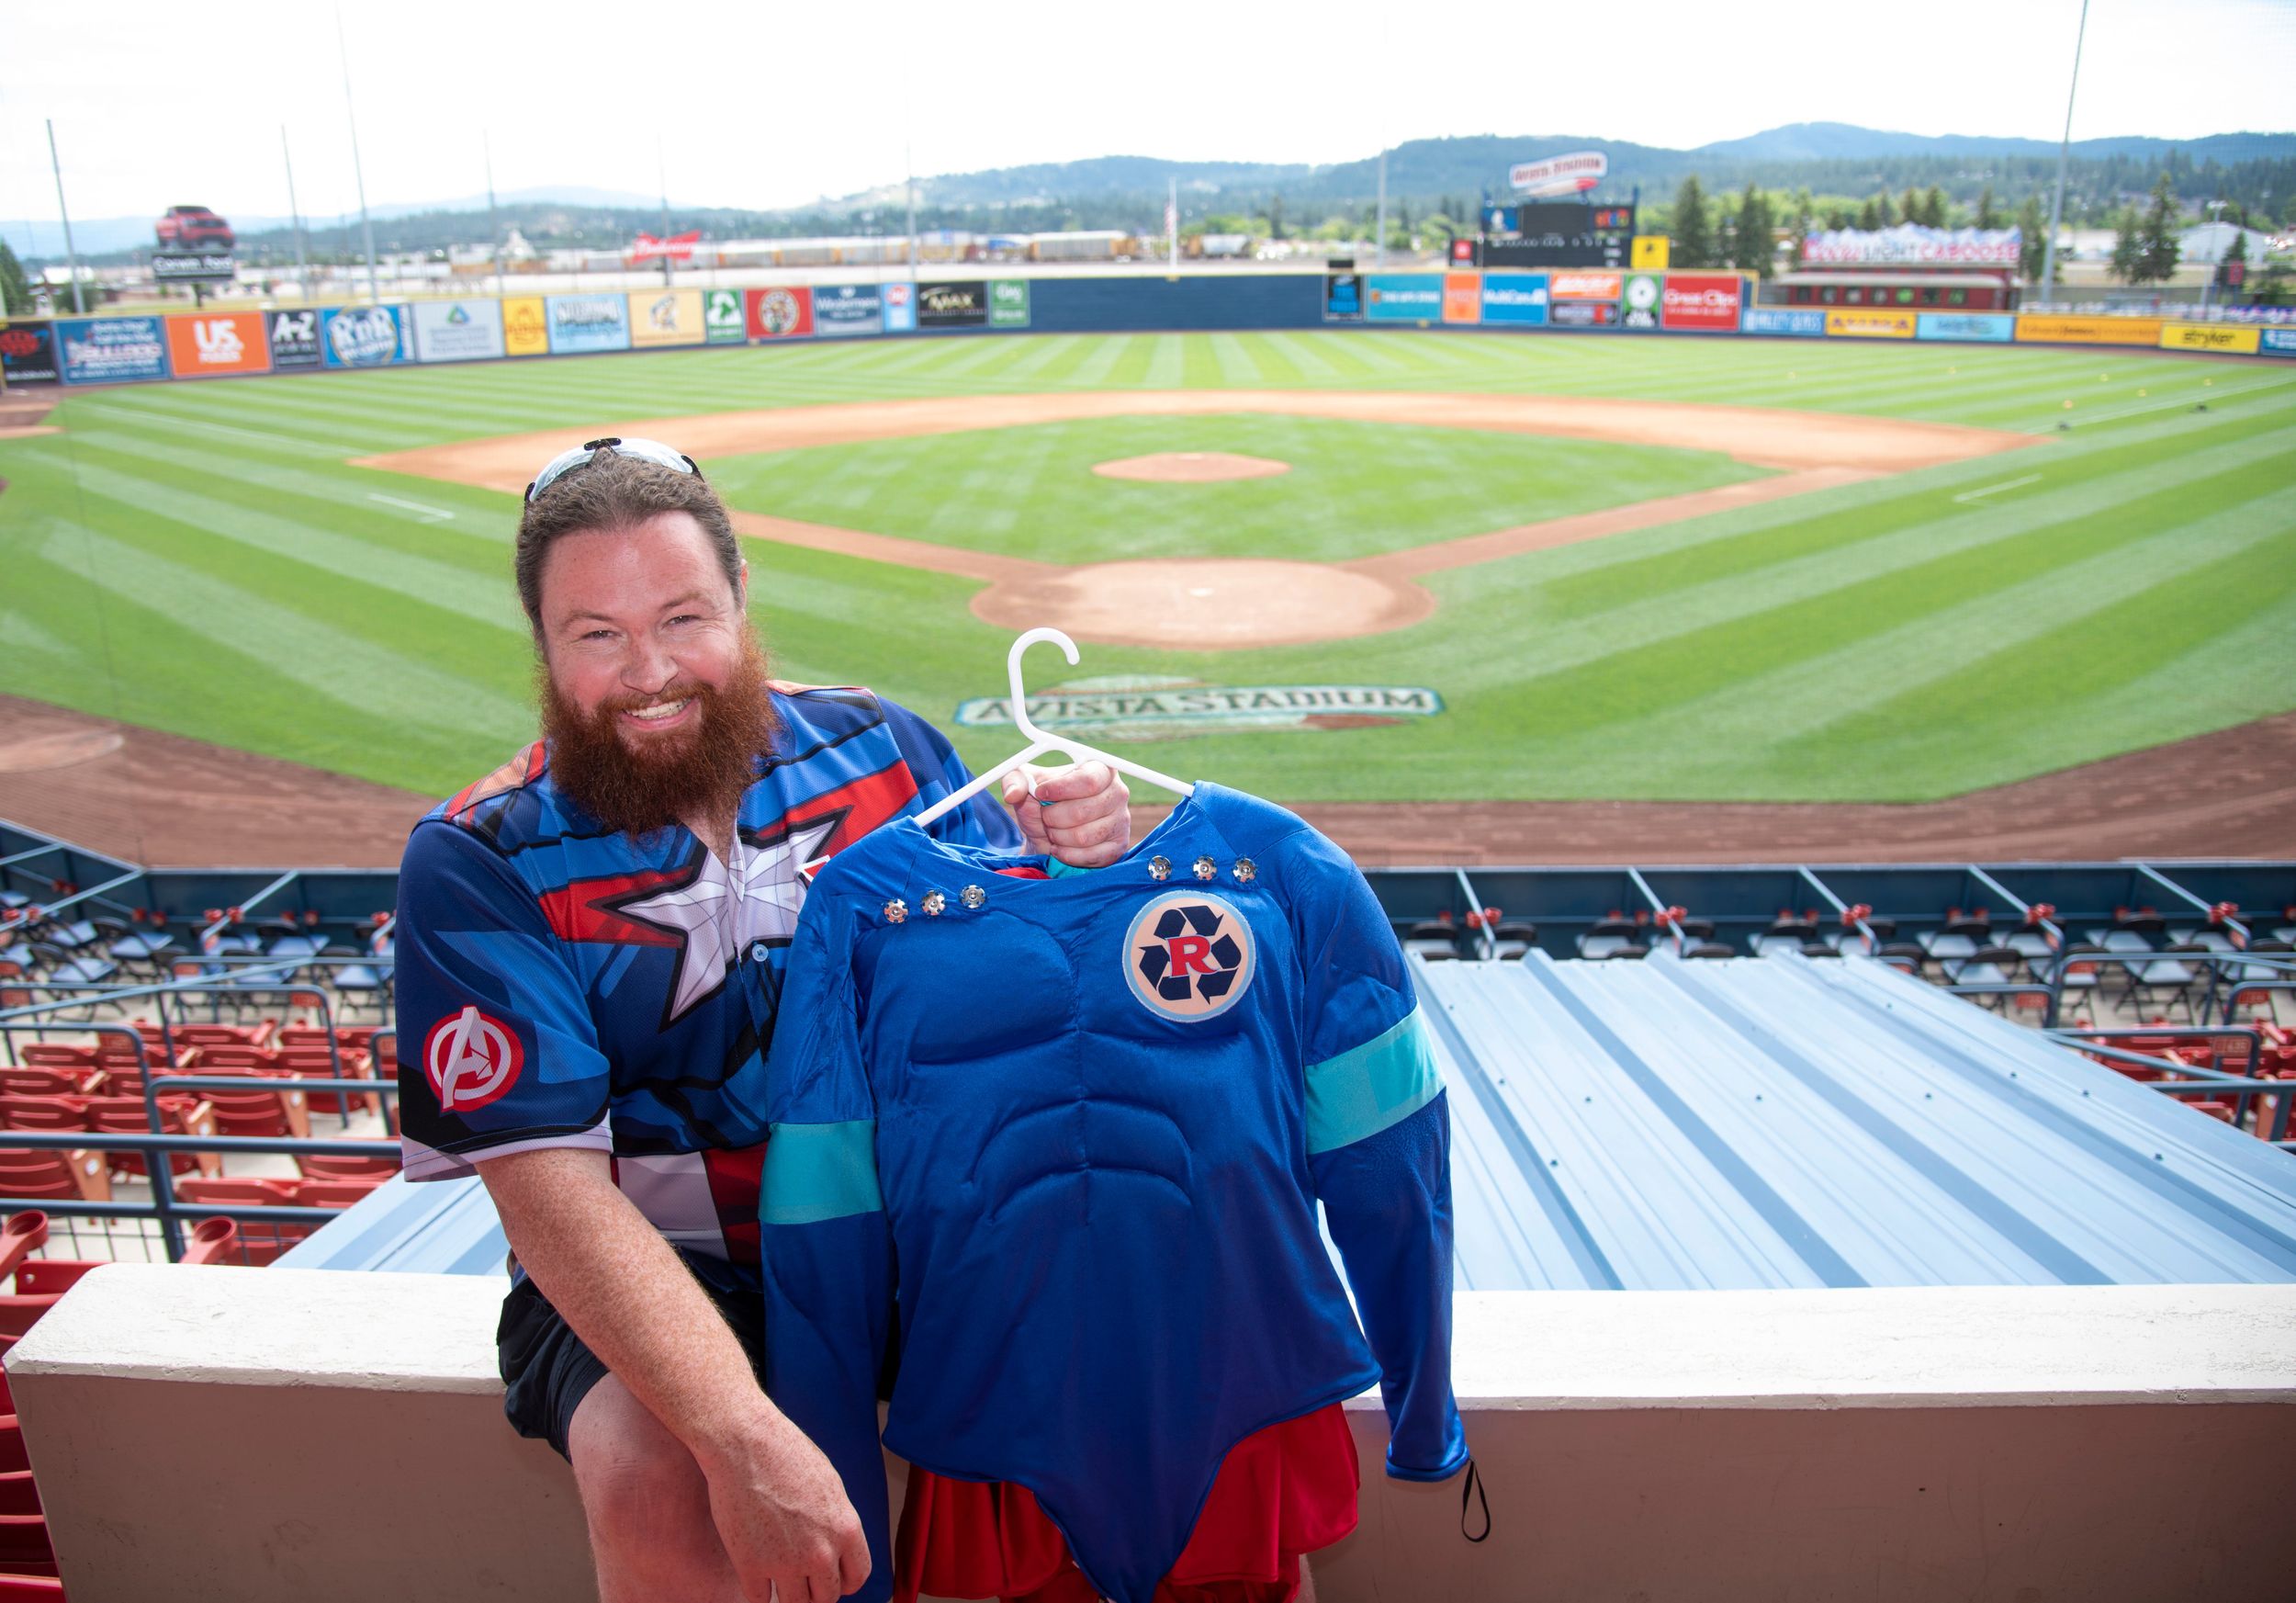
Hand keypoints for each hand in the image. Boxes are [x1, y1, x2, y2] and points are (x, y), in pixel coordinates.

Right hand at [700, 1418, 870, 1602]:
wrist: (746, 1445)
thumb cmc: (786, 1455)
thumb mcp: (829, 1486)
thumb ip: (835, 1523)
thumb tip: (835, 1548)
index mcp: (845, 1529)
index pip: (857, 1577)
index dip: (844, 1581)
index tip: (832, 1578)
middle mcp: (820, 1552)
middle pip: (826, 1597)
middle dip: (816, 1590)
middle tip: (803, 1578)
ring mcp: (785, 1563)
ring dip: (789, 1594)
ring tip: (780, 1576)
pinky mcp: (751, 1566)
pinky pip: (760, 1599)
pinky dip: (759, 1590)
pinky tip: (756, 1572)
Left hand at [1001, 760, 1130, 867]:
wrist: (1047, 834)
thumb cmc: (1040, 804)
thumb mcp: (1024, 786)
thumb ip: (1014, 782)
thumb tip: (1013, 794)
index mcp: (1099, 768)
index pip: (1088, 779)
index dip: (1061, 789)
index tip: (1039, 794)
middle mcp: (1117, 792)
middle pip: (1084, 810)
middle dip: (1054, 818)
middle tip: (1045, 818)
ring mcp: (1121, 820)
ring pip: (1084, 836)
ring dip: (1058, 837)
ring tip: (1053, 831)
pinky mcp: (1118, 845)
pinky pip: (1091, 856)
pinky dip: (1067, 855)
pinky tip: (1060, 848)